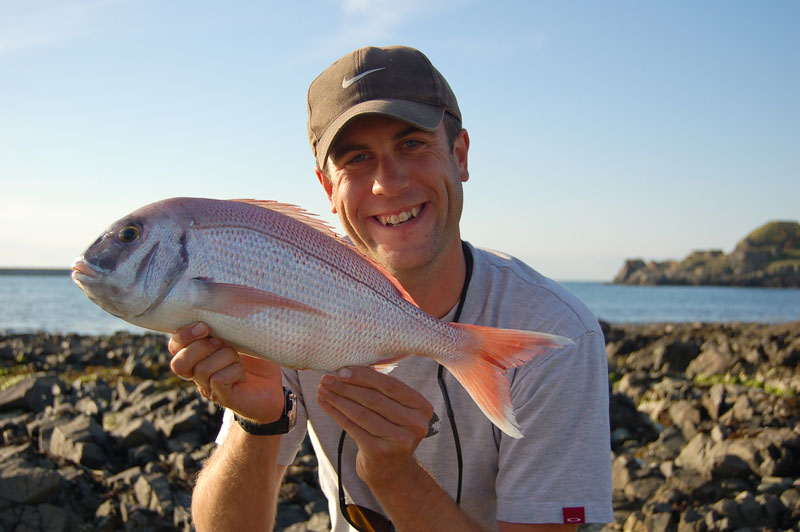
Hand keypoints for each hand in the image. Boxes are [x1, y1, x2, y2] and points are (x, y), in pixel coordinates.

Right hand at [168, 322, 283, 422]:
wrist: (274, 389)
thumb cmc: (257, 361)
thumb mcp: (243, 337)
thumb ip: (229, 325)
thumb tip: (225, 302)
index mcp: (198, 356)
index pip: (175, 347)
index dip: (183, 336)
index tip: (204, 326)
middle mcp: (198, 374)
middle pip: (179, 363)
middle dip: (202, 347)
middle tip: (223, 343)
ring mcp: (209, 388)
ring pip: (203, 369)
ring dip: (225, 357)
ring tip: (239, 360)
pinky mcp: (224, 397)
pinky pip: (218, 380)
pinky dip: (233, 371)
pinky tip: (242, 374)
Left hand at [317, 367, 432, 487]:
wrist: (393, 471)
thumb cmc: (391, 430)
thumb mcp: (396, 410)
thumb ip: (382, 391)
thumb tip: (347, 369)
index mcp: (422, 407)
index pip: (391, 385)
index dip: (365, 376)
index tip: (342, 370)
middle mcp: (416, 424)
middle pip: (375, 399)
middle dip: (347, 387)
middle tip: (326, 379)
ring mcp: (399, 440)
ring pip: (362, 413)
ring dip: (338, 399)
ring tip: (322, 390)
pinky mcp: (380, 452)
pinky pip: (353, 428)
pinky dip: (336, 414)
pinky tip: (325, 404)